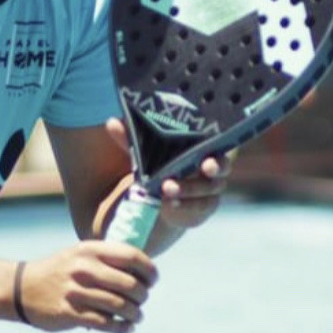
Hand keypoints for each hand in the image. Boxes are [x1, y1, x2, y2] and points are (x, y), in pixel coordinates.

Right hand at [18, 240, 157, 332]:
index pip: (132, 256)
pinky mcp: (69, 313)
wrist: (22, 288)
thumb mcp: (80, 254)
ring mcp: (76, 291)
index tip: (153, 280)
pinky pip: (106, 323)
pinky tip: (127, 328)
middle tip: (142, 300)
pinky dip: (122, 328)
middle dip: (143, 296)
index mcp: (89, 249)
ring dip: (135, 314)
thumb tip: (145, 272)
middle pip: (130, 284)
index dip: (149, 270)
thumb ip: (108, 259)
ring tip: (136, 316)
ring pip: (120, 306)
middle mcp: (83, 268)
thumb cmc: (61, 271)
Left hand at [103, 117, 231, 242]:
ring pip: (206, 190)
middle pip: (220, 168)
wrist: (159, 198)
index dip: (218, 147)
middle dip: (214, 167)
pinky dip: (183, 205)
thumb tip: (112, 123)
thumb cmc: (158, 166)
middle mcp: (211, 170)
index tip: (208, 154)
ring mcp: (208, 191)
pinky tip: (168, 204)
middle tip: (205, 167)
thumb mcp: (144, 152)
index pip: (218, 145)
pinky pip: (197, 208)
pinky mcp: (201, 209)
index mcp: (202, 148)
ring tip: (167, 188)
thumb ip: (131, 140)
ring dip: (188, 188)